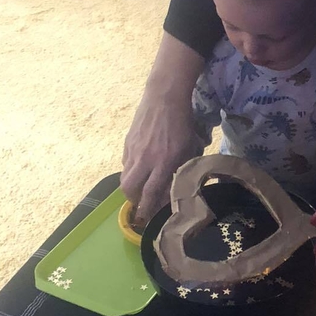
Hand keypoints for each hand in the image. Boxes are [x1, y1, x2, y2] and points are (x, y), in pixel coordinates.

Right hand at [121, 95, 202, 227]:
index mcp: (163, 162)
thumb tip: (179, 185)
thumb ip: (184, 167)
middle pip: (130, 189)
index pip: (151, 193)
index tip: (146, 219)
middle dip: (134, 201)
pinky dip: (129, 171)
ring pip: (124, 177)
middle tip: (140, 205)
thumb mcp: (190, 147)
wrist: (164, 97)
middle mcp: (145, 159)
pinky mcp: (127, 142)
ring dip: (130, 187)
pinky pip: (125, 163)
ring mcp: (134, 150)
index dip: (147, 209)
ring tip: (138, 190)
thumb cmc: (183, 123)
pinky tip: (138, 169)